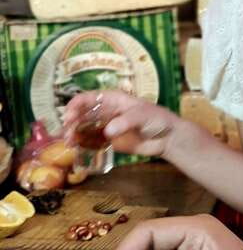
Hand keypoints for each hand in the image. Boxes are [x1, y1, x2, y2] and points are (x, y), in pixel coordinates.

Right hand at [63, 90, 177, 157]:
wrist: (167, 138)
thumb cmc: (156, 119)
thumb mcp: (142, 116)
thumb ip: (125, 122)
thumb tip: (108, 132)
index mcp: (112, 99)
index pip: (88, 98)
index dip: (75, 105)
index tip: (69, 117)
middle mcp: (106, 111)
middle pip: (82, 114)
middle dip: (72, 122)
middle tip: (67, 134)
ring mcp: (106, 126)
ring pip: (84, 128)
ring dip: (74, 134)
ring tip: (69, 143)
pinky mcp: (109, 141)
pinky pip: (91, 142)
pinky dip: (82, 145)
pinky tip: (76, 150)